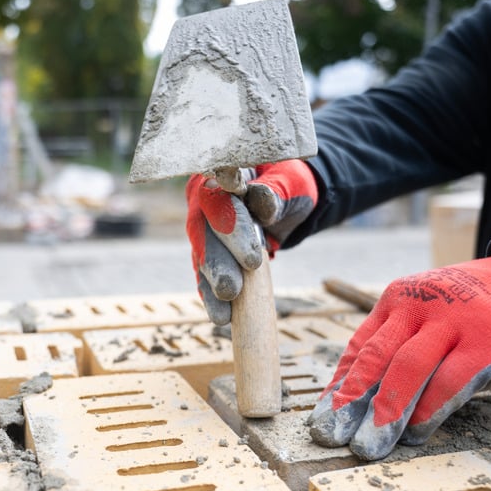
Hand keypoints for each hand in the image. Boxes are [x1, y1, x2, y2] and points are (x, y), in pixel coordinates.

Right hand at [186, 160, 318, 323]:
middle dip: (220, 258)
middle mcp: (203, 200)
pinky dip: (212, 297)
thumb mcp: (288, 185)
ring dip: (213, 280)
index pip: (218, 194)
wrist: (285, 202)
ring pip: (202, 255)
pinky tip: (220, 316)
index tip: (248, 248)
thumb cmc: (286, 187)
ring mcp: (202, 229)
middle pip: (205, 229)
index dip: (229, 220)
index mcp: (220, 174)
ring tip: (225, 306)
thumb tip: (262, 201)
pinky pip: (205, 276)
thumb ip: (274, 192)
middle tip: (238, 281)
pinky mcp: (207, 254)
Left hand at [307, 247, 490, 460]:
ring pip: (408, 368)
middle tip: (331, 436)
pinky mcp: (487, 343)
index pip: (359, 347)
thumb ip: (396, 346)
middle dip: (350, 401)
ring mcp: (453, 322)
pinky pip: (450, 380)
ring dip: (385, 412)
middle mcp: (419, 307)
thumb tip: (358, 400)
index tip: (321, 420)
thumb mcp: (425, 314)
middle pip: (375, 357)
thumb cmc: (469, 311)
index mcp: (396, 301)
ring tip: (369, 445)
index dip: (339, 387)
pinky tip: (415, 432)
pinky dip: (429, 409)